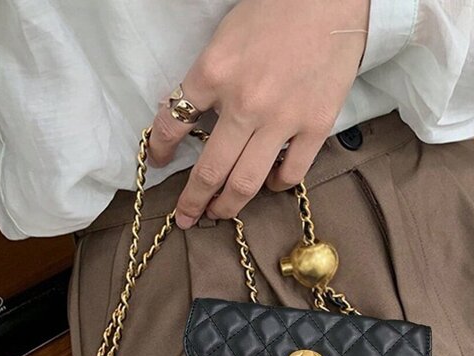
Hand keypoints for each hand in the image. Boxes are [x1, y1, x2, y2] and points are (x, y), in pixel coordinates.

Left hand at [148, 0, 369, 228]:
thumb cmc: (275, 11)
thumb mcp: (225, 37)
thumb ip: (205, 79)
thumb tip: (186, 114)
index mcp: (214, 72)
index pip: (172, 122)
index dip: (159, 149)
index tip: (158, 162)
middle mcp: (245, 103)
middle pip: (209, 170)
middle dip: (192, 201)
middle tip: (185, 216)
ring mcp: (282, 119)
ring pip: (246, 182)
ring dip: (227, 205)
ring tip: (220, 213)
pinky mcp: (316, 126)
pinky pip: (291, 172)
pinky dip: (276, 185)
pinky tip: (270, 184)